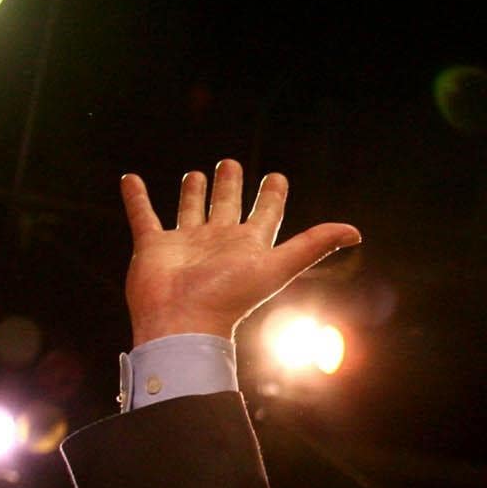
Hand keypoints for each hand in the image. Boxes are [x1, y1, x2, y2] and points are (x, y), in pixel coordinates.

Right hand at [119, 160, 361, 346]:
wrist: (182, 324)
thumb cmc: (230, 298)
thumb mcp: (279, 266)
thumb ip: (314, 245)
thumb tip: (356, 232)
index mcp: (248, 245)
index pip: (265, 214)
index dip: (273, 195)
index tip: (277, 177)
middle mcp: (218, 241)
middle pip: (227, 206)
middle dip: (230, 185)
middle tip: (231, 163)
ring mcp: (185, 243)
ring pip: (190, 209)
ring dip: (193, 192)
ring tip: (196, 173)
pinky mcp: (153, 246)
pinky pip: (143, 215)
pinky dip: (136, 198)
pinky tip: (130, 179)